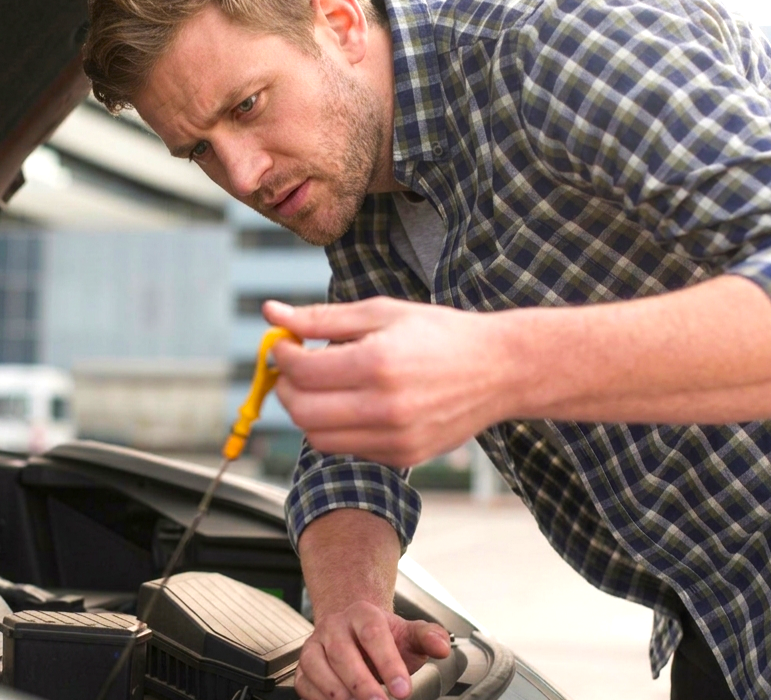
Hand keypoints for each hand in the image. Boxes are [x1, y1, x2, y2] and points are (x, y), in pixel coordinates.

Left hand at [263, 297, 516, 466]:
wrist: (499, 370)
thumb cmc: (440, 334)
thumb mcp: (381, 312)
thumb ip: (321, 318)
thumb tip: (271, 314)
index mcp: (378, 363)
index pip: (302, 371)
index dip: (281, 356)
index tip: (283, 344)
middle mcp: (385, 407)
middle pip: (302, 412)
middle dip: (286, 388)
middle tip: (294, 369)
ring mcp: (395, 438)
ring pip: (319, 438)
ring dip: (307, 412)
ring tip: (323, 386)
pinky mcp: (403, 457)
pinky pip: (348, 449)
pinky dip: (337, 428)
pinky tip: (353, 403)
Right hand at [296, 600, 450, 699]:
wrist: (353, 630)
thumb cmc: (384, 637)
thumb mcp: (410, 634)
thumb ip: (429, 637)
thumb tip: (442, 646)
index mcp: (362, 614)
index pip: (374, 635)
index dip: (388, 663)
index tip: (403, 689)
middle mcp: (334, 626)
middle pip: (342, 653)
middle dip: (361, 683)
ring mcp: (315, 645)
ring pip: (319, 668)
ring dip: (338, 693)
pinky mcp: (304, 666)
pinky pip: (306, 684)